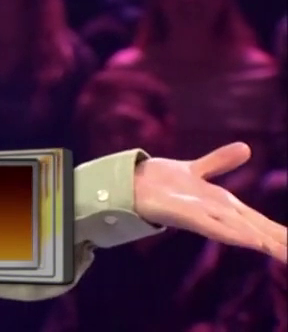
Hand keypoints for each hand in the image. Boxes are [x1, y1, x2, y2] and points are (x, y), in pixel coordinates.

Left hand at [134, 142, 286, 262]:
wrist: (129, 183)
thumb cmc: (162, 183)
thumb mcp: (197, 168)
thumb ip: (220, 162)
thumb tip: (246, 148)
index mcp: (224, 205)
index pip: (261, 222)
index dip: (283, 234)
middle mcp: (217, 213)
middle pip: (256, 229)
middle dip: (280, 242)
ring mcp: (201, 214)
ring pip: (240, 229)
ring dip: (264, 240)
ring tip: (284, 252)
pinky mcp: (183, 214)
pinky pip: (212, 225)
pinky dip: (234, 232)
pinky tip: (253, 241)